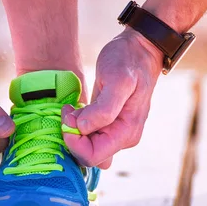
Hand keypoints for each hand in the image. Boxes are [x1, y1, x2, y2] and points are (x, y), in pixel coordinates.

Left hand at [62, 29, 162, 168]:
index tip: (68, 116)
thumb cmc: (128, 61)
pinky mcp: (109, 125)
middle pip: (88, 155)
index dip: (74, 141)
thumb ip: (103, 109)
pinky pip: (88, 137)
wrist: (139, 49)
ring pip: (86, 147)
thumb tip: (83, 128)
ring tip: (73, 107)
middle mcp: (123, 138)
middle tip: (68, 111)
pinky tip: (77, 109)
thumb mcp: (118, 81)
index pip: (93, 156)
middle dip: (73, 136)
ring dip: (74, 131)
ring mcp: (116, 132)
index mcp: (126, 132)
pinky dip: (78, 126)